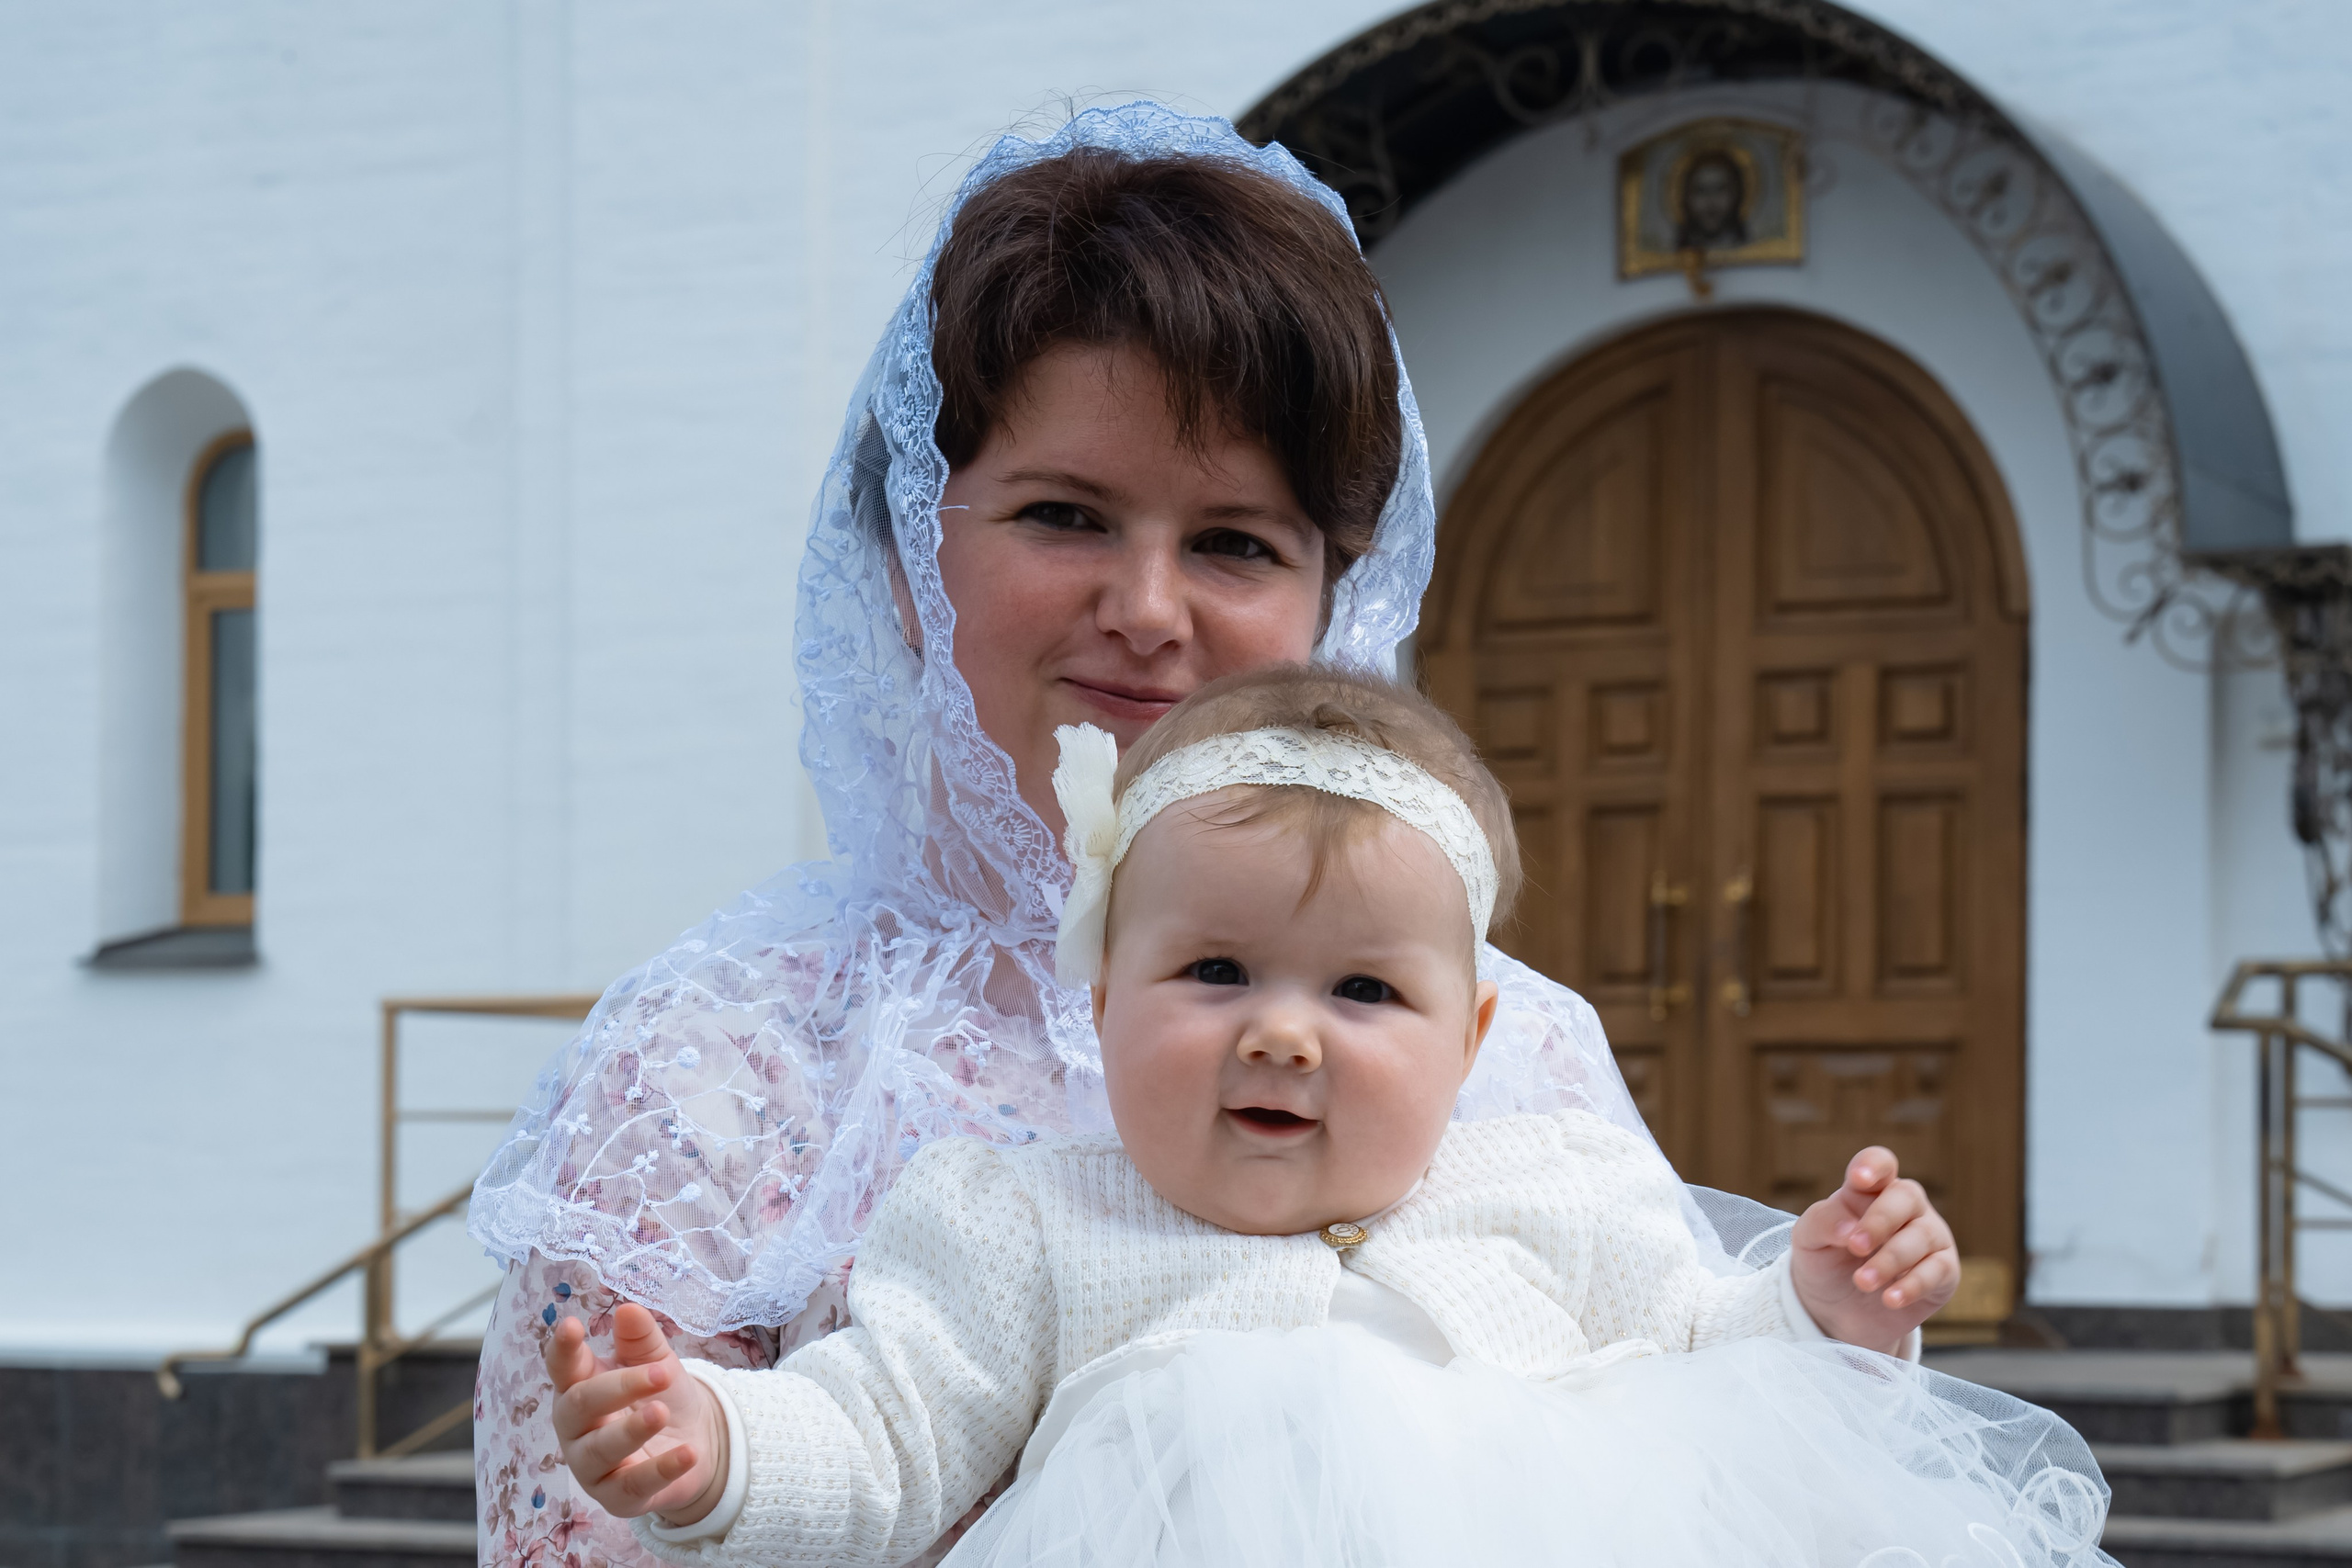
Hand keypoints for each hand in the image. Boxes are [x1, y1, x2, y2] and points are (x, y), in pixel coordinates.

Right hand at [546, 1302, 726, 1524]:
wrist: (693, 1443)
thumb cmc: (660, 1396)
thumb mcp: (656, 1362)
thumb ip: (641, 1339)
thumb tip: (629, 1309)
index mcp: (579, 1387)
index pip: (562, 1367)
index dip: (563, 1348)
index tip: (571, 1325)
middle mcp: (576, 1428)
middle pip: (582, 1404)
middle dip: (619, 1386)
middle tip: (660, 1372)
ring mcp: (591, 1466)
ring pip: (601, 1449)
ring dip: (632, 1430)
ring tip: (662, 1412)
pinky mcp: (615, 1498)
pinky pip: (634, 1485)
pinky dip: (662, 1469)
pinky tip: (689, 1453)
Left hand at [1788, 1147, 1958, 1354]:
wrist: (1837, 1313)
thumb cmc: (1826, 1263)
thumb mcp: (1809, 1239)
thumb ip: (1824, 1221)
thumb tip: (1851, 1228)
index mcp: (1870, 1191)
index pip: (1880, 1164)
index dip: (1873, 1165)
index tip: (1858, 1179)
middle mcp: (1905, 1208)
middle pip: (1906, 1195)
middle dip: (1880, 1220)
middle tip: (1854, 1246)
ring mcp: (1928, 1237)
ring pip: (1921, 1236)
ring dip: (1889, 1260)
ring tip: (1862, 1282)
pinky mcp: (1943, 1272)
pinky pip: (1938, 1271)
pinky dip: (1912, 1285)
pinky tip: (1890, 1299)